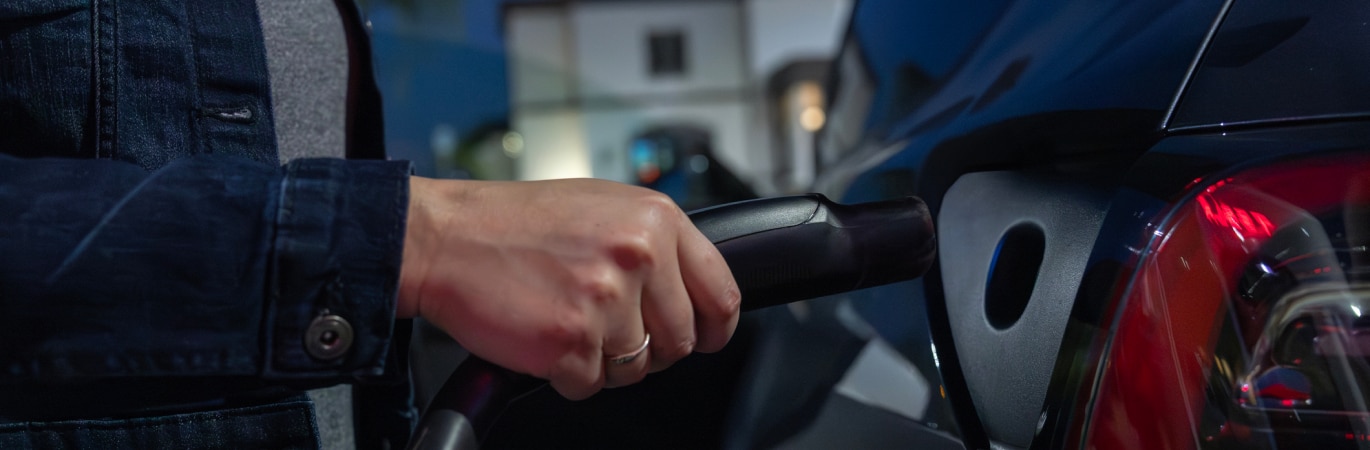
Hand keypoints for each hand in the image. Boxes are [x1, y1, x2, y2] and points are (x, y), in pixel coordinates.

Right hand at [397, 176, 740, 399]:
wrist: (446, 237)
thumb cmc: (517, 223)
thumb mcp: (604, 207)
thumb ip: (655, 243)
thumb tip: (691, 290)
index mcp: (656, 221)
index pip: (720, 294)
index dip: (714, 327)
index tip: (703, 336)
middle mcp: (638, 256)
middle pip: (680, 341)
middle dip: (647, 347)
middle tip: (604, 326)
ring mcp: (606, 300)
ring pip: (635, 369)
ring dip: (601, 360)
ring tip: (564, 319)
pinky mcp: (571, 340)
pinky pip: (590, 385)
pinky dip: (565, 374)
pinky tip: (543, 336)